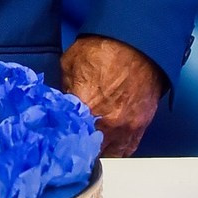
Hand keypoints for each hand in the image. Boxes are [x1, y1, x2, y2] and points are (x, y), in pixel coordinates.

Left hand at [59, 35, 163, 156]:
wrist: (138, 42)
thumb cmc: (103, 48)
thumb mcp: (71, 63)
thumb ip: (64, 89)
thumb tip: (62, 106)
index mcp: (86, 107)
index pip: (68, 137)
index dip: (62, 140)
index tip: (57, 140)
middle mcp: (107, 123)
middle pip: (89, 151)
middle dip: (79, 149)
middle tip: (71, 145)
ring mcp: (126, 128)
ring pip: (109, 155)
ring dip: (99, 152)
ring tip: (89, 148)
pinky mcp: (141, 126)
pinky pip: (127, 149)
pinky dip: (117, 150)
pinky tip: (108, 146)